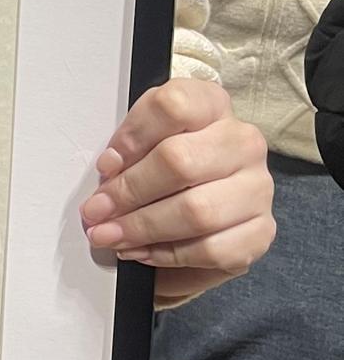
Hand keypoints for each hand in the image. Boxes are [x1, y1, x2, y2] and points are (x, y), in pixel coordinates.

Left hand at [80, 79, 275, 303]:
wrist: (199, 208)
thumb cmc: (163, 167)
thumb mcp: (143, 144)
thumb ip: (128, 151)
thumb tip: (109, 173)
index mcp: (211, 105)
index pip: (174, 106)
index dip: (133, 136)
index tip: (105, 165)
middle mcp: (242, 142)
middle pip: (180, 162)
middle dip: (129, 192)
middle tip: (96, 210)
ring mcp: (258, 187)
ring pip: (197, 211)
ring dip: (143, 228)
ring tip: (110, 235)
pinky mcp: (262, 230)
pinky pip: (212, 249)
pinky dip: (169, 254)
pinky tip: (140, 251)